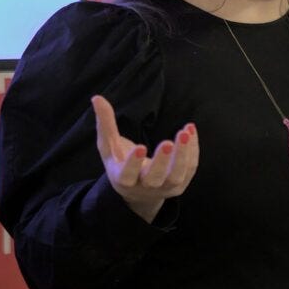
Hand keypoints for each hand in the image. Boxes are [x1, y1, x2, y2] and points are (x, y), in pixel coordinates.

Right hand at [91, 94, 198, 223]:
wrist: (139, 191)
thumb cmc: (120, 162)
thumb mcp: (109, 146)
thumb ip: (105, 124)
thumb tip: (96, 98)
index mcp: (124, 180)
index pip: (127, 175)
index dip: (133, 163)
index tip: (140, 147)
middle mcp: (145, 187)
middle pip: (155, 178)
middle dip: (162, 161)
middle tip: (167, 141)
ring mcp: (165, 188)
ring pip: (177, 176)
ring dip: (183, 155)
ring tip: (185, 133)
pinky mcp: (181, 184)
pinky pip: (190, 169)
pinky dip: (192, 151)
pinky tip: (190, 130)